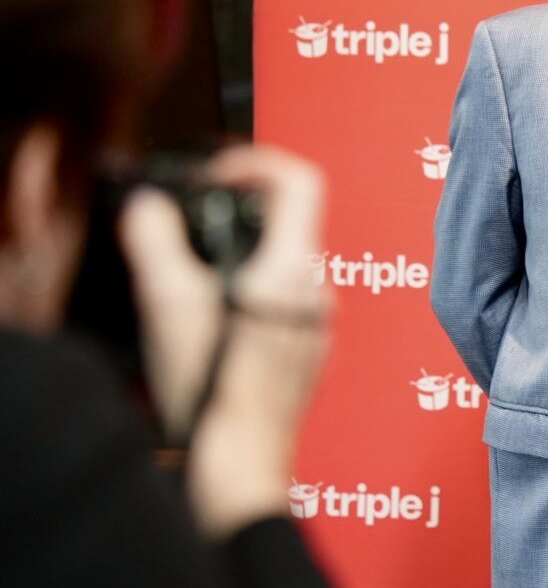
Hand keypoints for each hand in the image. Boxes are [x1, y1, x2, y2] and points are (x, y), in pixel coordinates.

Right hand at [120, 145, 330, 535]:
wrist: (238, 466)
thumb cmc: (210, 394)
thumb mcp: (166, 306)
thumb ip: (154, 242)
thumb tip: (149, 206)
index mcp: (292, 270)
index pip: (301, 180)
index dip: (257, 162)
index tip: (218, 175)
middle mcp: (317, 292)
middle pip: (293, 219)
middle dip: (241, 209)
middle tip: (195, 220)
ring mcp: (318, 324)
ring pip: (289, 261)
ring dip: (246, 252)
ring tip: (198, 272)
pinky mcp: (309, 351)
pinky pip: (288, 298)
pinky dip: (255, 289)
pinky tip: (217, 316)